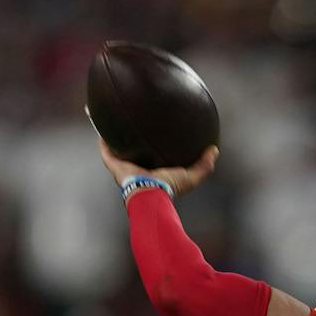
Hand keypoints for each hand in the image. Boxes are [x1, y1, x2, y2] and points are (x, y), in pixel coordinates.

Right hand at [95, 134, 219, 196]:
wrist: (151, 196)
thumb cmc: (169, 189)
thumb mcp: (191, 176)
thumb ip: (204, 165)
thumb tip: (215, 150)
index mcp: (153, 173)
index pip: (152, 158)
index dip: (153, 147)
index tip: (155, 135)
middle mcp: (137, 170)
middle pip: (133, 152)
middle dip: (133, 140)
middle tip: (134, 124)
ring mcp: (124, 169)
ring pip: (117, 150)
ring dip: (115, 137)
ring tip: (114, 119)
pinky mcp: (114, 166)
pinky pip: (106, 150)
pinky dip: (102, 138)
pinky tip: (100, 124)